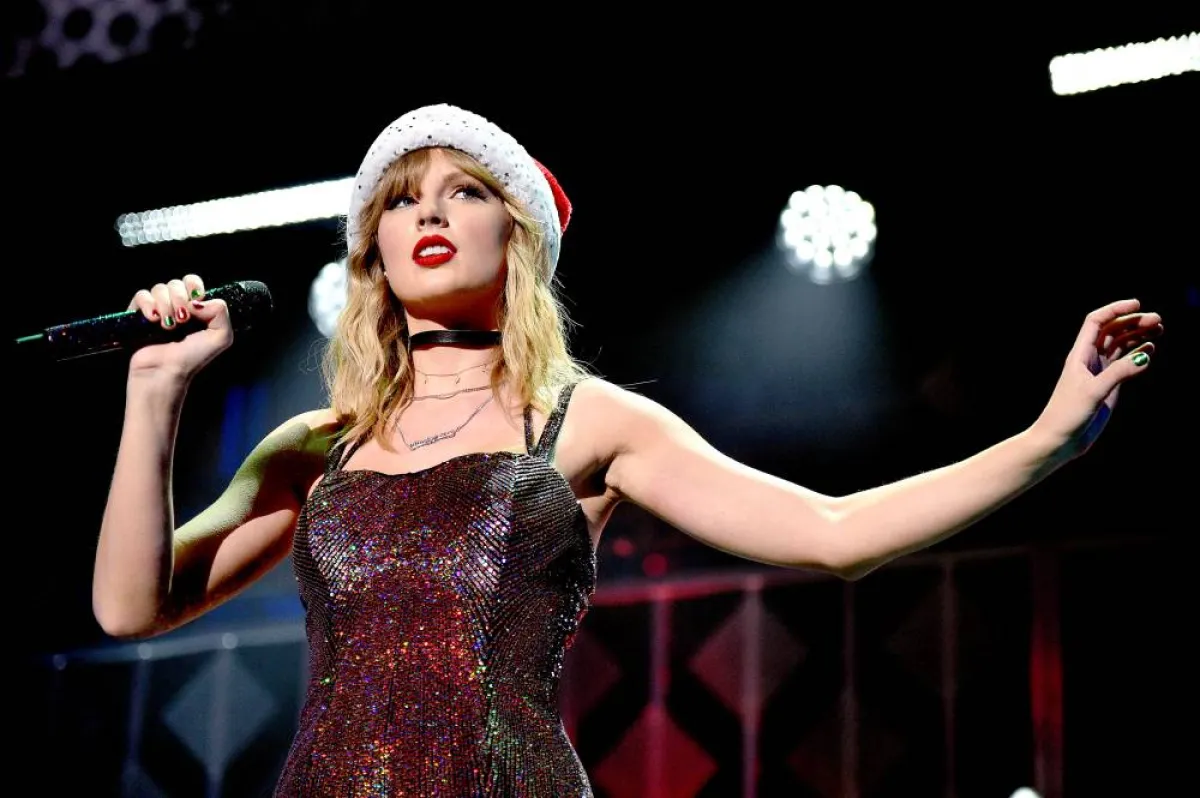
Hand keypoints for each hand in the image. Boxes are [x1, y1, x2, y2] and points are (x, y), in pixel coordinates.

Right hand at [126, 275, 232, 380]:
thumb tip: (198, 299)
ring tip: (168, 327)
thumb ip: (220, 311)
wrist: (165, 373)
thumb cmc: (192, 358)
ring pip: (159, 288)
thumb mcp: (221, 337)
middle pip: (176, 283)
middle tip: (182, 321)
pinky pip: (141, 295)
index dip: (194, 288)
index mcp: (196, 308)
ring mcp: (157, 309)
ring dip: (165, 306)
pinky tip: (152, 320)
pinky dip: (148, 305)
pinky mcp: (138, 314)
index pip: (192, 281)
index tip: (196, 304)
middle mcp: (176, 306)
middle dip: (180, 300)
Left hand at [1031, 298, 1162, 458]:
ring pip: (1120, 345)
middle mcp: (1089, 359)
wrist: (1059, 439)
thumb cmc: (1067, 415)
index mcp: (1079, 355)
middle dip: (1133, 322)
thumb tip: (1145, 356)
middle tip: (1158, 320)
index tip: (1138, 305)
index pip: (1096, 322)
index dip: (1116, 309)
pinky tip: (1150, 350)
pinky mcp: (1107, 386)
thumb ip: (1119, 373)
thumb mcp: (1094, 392)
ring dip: (1138, 335)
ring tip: (1159, 330)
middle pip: (1112, 331)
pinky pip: (1124, 364)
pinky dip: (1138, 354)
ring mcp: (1099, 372)